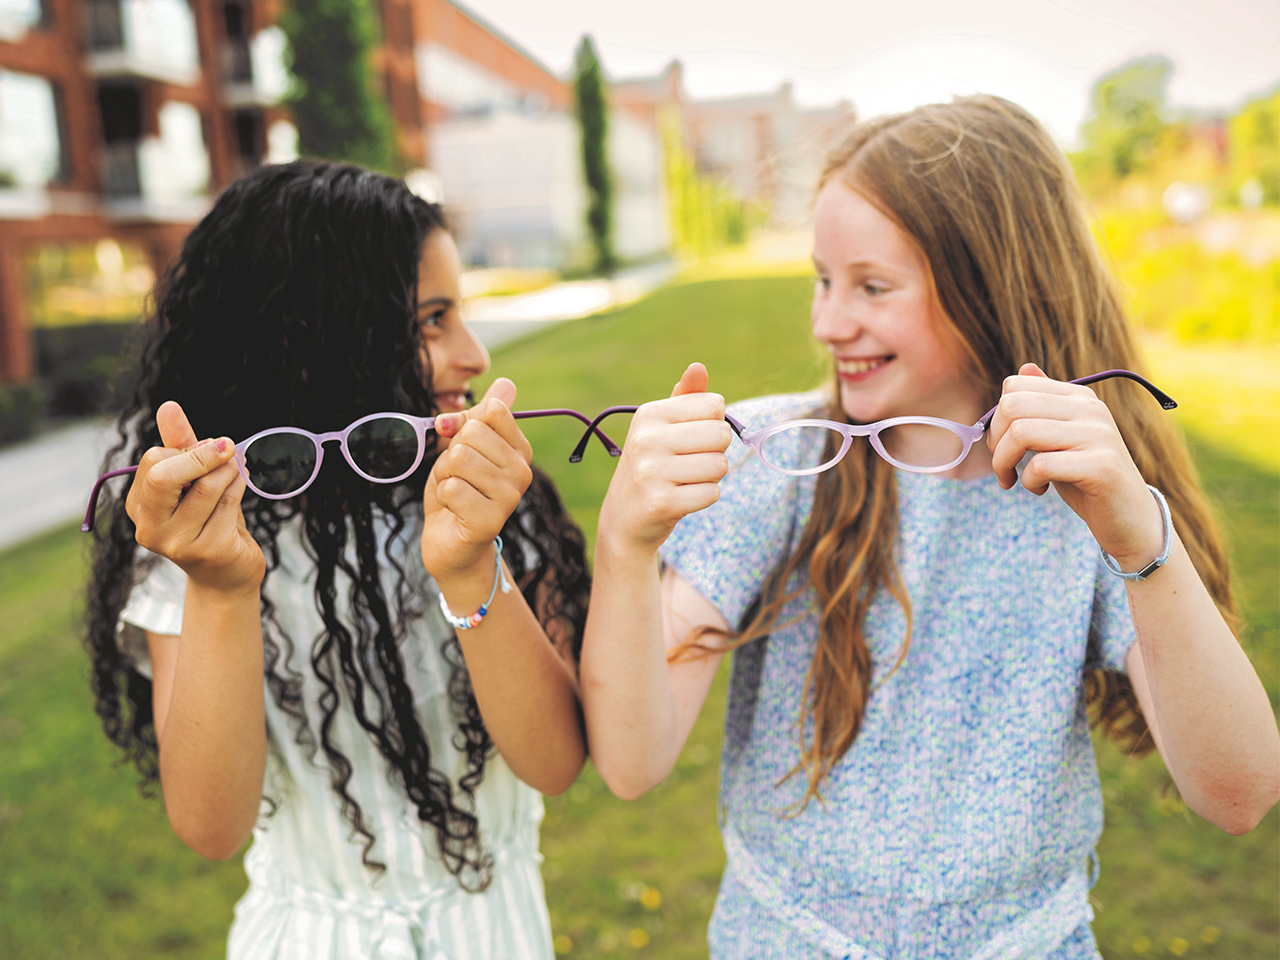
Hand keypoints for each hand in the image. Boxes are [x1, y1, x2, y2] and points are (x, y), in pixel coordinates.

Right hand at [126, 401, 264, 594]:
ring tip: (238, 470)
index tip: (208, 447)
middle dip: (203, 455)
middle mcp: (150, 527)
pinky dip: (241, 484)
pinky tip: (243, 483)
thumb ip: (181, 445)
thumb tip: (168, 406)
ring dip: (231, 469)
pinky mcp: (209, 550)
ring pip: (207, 486)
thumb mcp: (192, 481)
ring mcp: (177, 542)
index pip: (154, 461)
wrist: (227, 574)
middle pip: (165, 475)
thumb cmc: (209, 520)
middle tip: (228, 447)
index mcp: (139, 505)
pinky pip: (229, 501)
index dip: (187, 450)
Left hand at [421, 378, 532, 582]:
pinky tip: (454, 511)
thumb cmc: (458, 490)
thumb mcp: (464, 447)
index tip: (461, 445)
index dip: (462, 424)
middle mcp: (522, 471)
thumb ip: (479, 416)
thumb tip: (507, 383)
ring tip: (455, 493)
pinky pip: (452, 488)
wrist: (451, 542)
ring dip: (445, 477)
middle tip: (458, 478)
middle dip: (450, 455)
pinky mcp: (491, 520)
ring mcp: (510, 497)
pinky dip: (443, 497)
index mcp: (519, 449)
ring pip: (459, 460)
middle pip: (471, 434)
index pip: (491, 410)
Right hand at [597, 362, 731, 555]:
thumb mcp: (662, 429)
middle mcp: (646, 439)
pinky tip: (681, 499)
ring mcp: (651, 471)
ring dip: (711, 477)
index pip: (715, 405)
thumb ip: (686, 398)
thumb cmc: (652, 467)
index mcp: (648, 414)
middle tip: (689, 463)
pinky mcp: (661, 502)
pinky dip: (704, 497)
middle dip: (715, 452)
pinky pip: (712, 492)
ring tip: (684, 481)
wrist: (624, 519)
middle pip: (721, 434)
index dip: (713, 424)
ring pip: (720, 465)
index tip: (690, 439)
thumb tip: (698, 367)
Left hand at [986, 362, 1164, 568]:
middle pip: (1012, 406)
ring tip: (1013, 480)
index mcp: (1078, 397)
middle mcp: (1091, 409)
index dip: (996, 419)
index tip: (1000, 446)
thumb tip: (1024, 369)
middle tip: (1003, 467)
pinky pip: (1041, 465)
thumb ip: (1042, 406)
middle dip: (994, 442)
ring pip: (1021, 433)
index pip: (1015, 386)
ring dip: (1003, 463)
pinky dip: (1028, 481)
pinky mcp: (1101, 465)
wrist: (1128, 518)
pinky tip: (1039, 489)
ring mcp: (1098, 435)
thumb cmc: (1085, 478)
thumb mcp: (1059, 438)